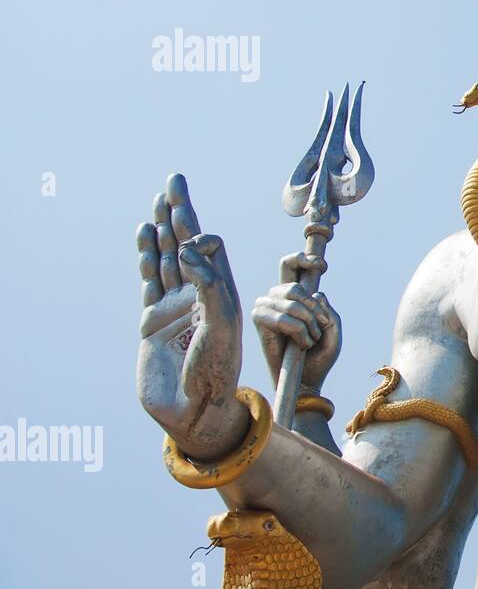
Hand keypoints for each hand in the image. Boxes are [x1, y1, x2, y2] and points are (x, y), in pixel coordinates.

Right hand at [136, 174, 245, 460]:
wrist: (193, 408)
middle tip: (176, 180)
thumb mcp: (222, 324)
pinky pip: (150, 280)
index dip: (201, 232)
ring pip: (166, 257)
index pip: (211, 248)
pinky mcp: (153, 320)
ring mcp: (175, 306)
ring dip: (162, 228)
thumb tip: (188, 249)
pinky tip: (144, 233)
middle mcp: (199, 294)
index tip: (193, 230)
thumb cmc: (216, 370)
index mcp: (222, 293)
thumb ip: (209, 285)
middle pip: (188, 243)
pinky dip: (146, 255)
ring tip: (159, 198)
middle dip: (181, 212)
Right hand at [251, 253, 341, 391]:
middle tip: (320, 327)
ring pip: (291, 301)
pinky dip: (298, 332)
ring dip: (308, 323)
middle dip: (313, 308)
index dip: (302, 259)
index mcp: (295, 294)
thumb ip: (329, 310)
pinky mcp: (259, 322)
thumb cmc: (320, 354)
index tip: (322, 265)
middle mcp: (277, 297)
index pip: (289, 265)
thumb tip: (315, 295)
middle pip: (294, 286)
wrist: (307, 379)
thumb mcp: (333, 328)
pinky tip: (302, 344)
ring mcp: (265, 308)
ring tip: (311, 339)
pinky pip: (283, 319)